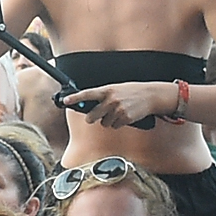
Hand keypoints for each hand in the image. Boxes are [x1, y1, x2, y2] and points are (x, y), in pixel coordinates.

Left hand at [58, 80, 172, 130]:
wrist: (150, 95)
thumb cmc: (131, 91)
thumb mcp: (116, 89)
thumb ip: (103, 96)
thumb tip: (89, 105)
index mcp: (107, 90)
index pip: (87, 94)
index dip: (75, 98)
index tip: (65, 101)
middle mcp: (111, 100)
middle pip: (92, 116)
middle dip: (91, 118)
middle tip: (92, 117)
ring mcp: (118, 110)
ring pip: (104, 123)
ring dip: (108, 120)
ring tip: (117, 112)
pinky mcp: (125, 118)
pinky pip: (115, 126)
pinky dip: (118, 123)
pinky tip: (124, 115)